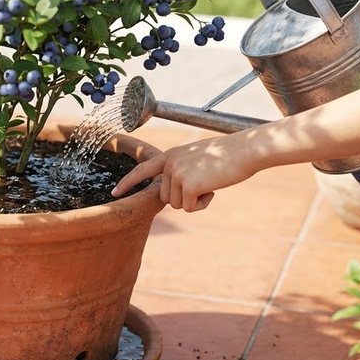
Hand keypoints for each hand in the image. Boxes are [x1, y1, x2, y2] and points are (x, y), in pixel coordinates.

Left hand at [111, 136, 260, 211]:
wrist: (245, 150)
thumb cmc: (226, 156)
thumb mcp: (197, 159)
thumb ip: (180, 171)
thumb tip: (172, 194)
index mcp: (169, 155)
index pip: (142, 170)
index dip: (128, 183)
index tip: (114, 194)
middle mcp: (169, 163)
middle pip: (165, 197)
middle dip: (184, 197)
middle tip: (204, 182)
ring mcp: (177, 173)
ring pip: (176, 205)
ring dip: (194, 201)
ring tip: (210, 183)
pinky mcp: (188, 185)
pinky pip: (189, 208)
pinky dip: (202, 205)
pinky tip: (213, 189)